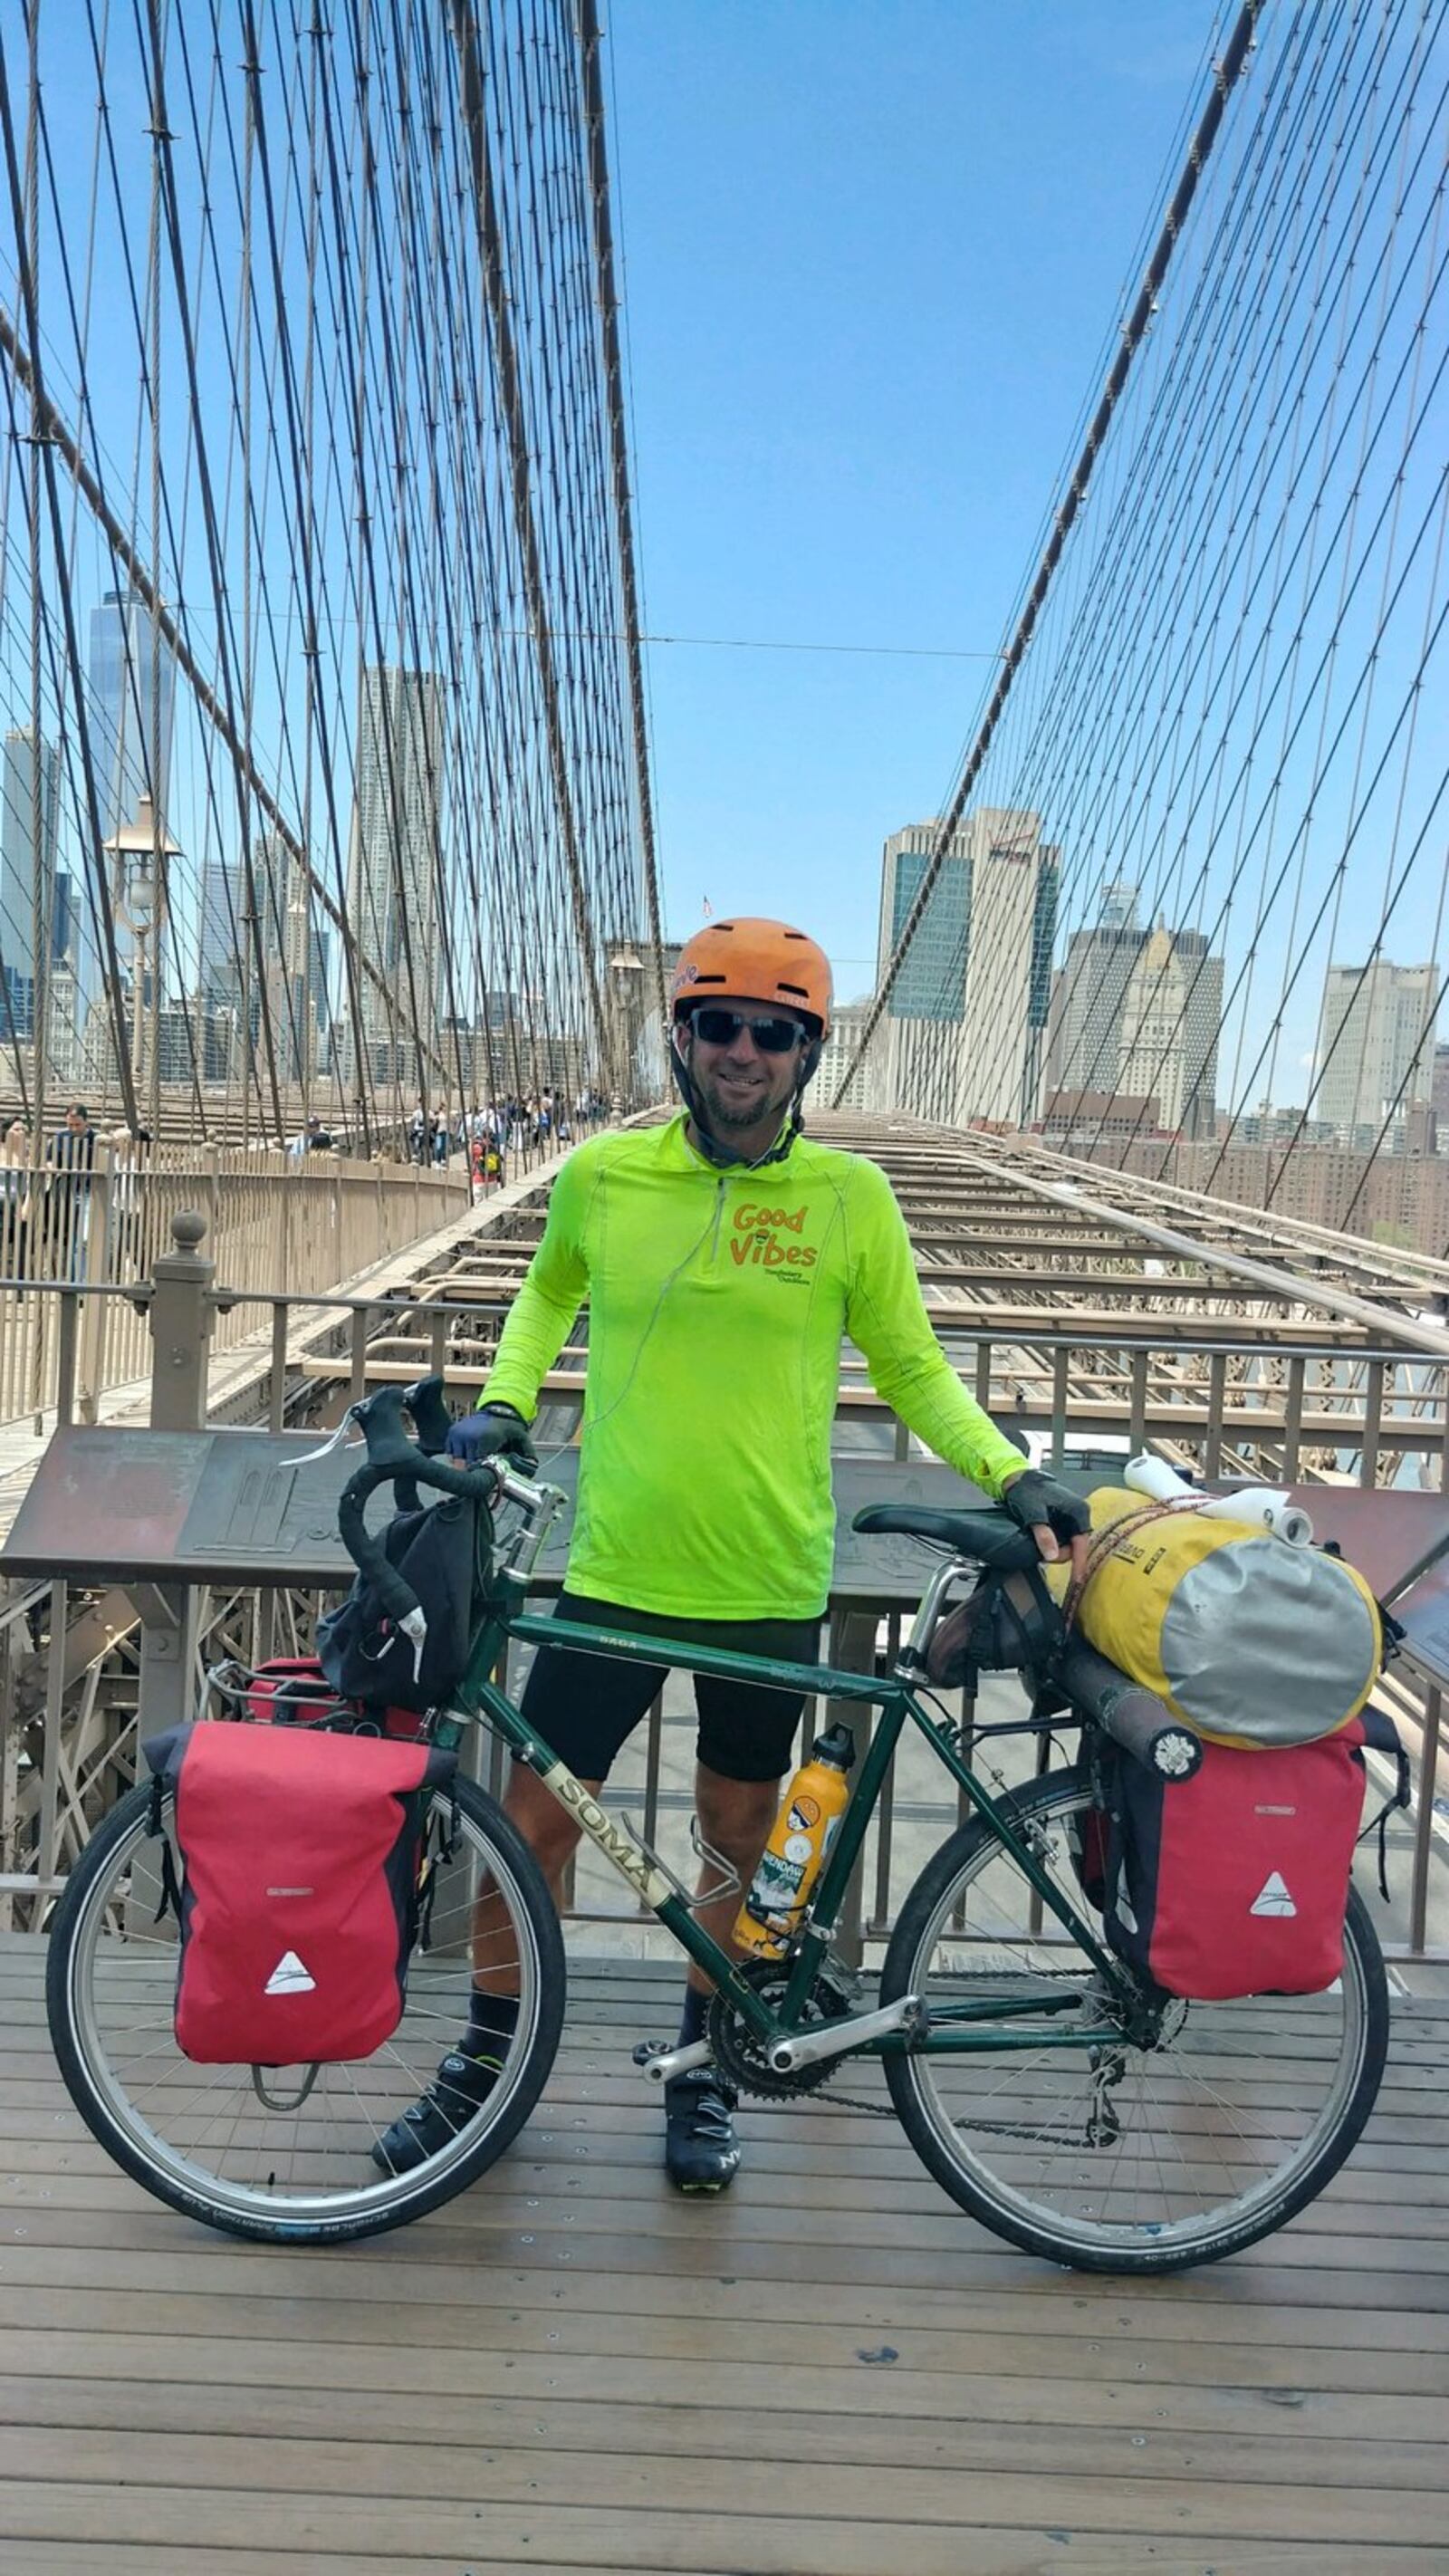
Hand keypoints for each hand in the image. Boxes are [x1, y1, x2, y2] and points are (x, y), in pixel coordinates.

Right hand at [445, 1402, 537, 1474]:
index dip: (484, 1474)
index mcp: (485, 1438)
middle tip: (485, 1467)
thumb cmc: (507, 1428)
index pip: (478, 1466)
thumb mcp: (521, 1439)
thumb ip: (527, 1454)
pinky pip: (451, 1455)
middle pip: (467, 1467)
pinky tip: (471, 1453)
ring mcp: (458, 1434)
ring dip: (467, 1464)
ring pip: (457, 1463)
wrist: (496, 1410)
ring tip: (479, 1458)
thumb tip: (530, 1469)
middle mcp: (469, 1435)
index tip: (490, 1474)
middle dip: (476, 1470)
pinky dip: (459, 1457)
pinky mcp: (451, 1434)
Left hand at [1000, 1468, 1090, 1582]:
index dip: (1079, 1563)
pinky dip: (1054, 1544)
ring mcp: (1072, 1516)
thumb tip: (1053, 1555)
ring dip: (1058, 1550)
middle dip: (1063, 1555)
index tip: (1077, 1579)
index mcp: (1078, 1510)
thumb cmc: (1027, 1492)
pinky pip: (1063, 1537)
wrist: (1018, 1479)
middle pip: (1076, 1545)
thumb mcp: (1033, 1515)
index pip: (1082, 1543)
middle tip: (1045, 1559)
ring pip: (1069, 1542)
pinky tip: (1043, 1546)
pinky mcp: (1064, 1518)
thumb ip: (1043, 1535)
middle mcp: (1079, 1513)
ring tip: (1042, 1551)